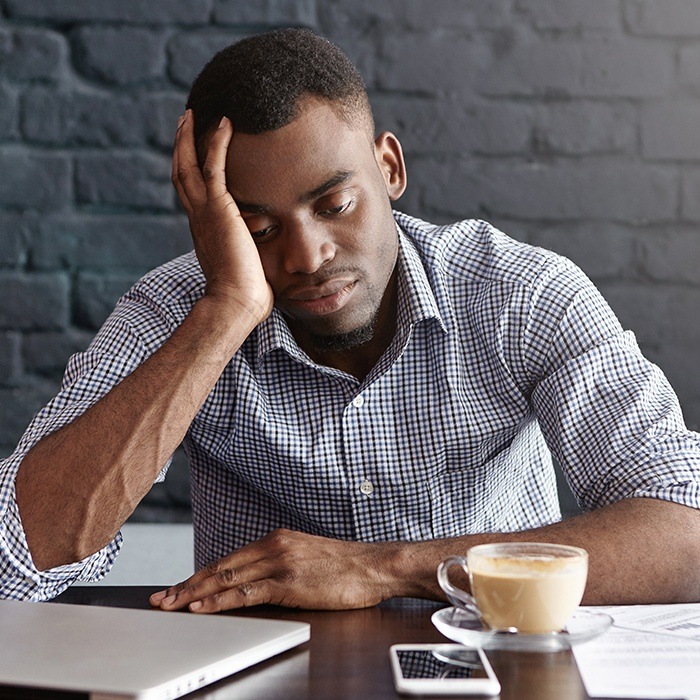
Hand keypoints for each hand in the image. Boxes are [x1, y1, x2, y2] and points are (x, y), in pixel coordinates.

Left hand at [149, 529, 391, 611]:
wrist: (373, 566)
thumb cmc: (343, 566)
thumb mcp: (305, 558)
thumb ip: (278, 565)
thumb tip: (253, 582)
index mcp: (275, 539)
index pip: (227, 559)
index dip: (198, 574)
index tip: (177, 587)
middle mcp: (273, 546)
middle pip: (220, 567)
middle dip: (187, 584)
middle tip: (161, 598)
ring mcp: (280, 563)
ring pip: (227, 578)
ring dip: (194, 594)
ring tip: (171, 605)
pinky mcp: (289, 582)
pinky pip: (246, 592)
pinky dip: (220, 600)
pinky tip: (203, 607)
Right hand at [172, 110, 272, 323]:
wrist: (236, 302)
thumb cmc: (245, 294)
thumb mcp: (244, 267)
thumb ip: (248, 254)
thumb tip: (263, 261)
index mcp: (202, 230)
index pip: (191, 193)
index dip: (189, 170)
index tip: (192, 154)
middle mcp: (197, 218)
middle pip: (181, 173)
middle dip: (181, 146)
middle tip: (184, 122)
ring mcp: (204, 213)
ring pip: (188, 165)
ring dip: (190, 138)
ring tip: (193, 115)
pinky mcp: (218, 209)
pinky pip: (213, 167)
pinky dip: (217, 143)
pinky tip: (225, 123)